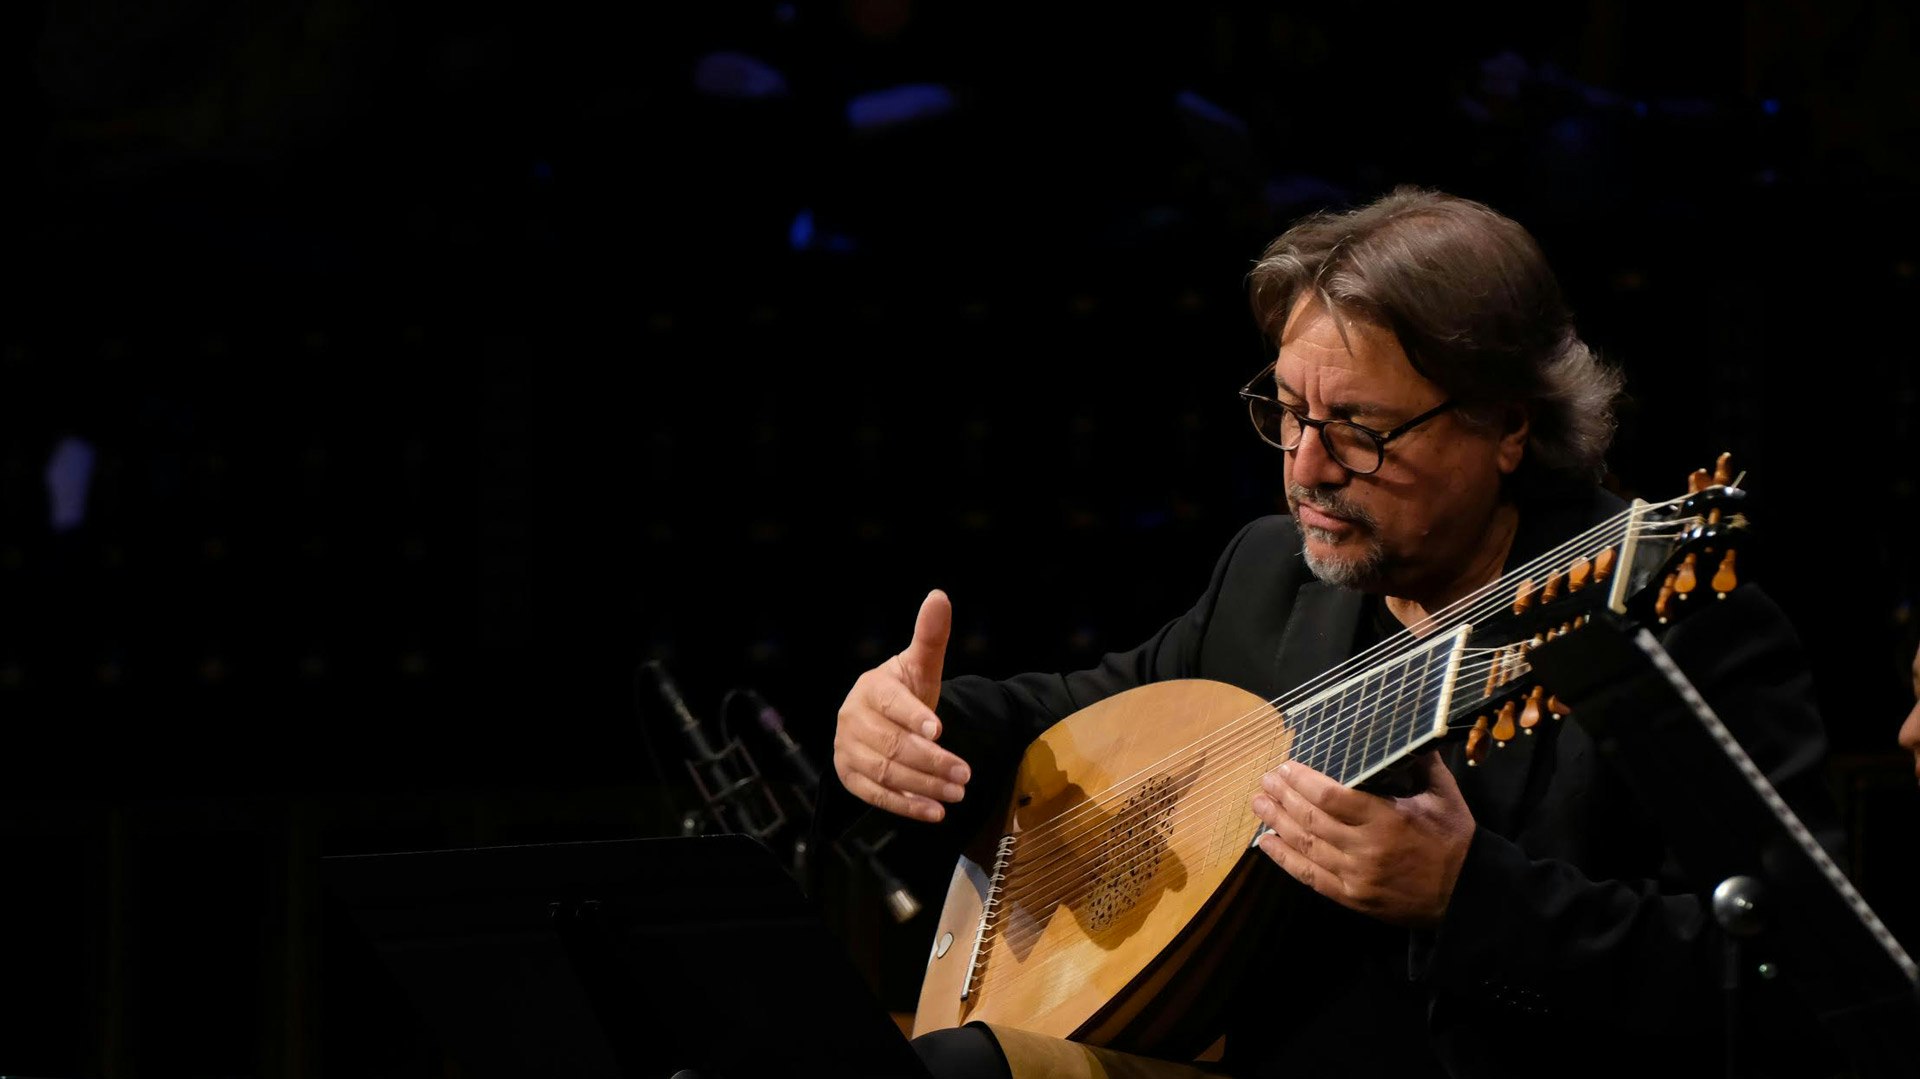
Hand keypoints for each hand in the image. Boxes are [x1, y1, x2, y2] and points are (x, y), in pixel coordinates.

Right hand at [833, 588, 972, 822]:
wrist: (881, 718)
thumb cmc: (905, 692)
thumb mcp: (920, 666)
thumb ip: (930, 636)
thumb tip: (940, 596)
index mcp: (870, 688)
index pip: (891, 703)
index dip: (914, 717)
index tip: (939, 730)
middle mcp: (852, 718)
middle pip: (892, 745)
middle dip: (931, 761)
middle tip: (966, 773)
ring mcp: (846, 749)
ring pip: (886, 772)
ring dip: (924, 786)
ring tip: (958, 792)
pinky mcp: (849, 776)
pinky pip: (876, 796)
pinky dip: (906, 806)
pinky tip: (934, 811)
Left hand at [1250, 750, 1473, 926]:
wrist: (1467, 896)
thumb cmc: (1455, 840)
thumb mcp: (1444, 795)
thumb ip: (1421, 762)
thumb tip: (1407, 728)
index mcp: (1388, 819)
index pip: (1331, 798)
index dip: (1302, 782)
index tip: (1285, 767)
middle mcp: (1367, 849)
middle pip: (1312, 821)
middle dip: (1283, 798)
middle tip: (1264, 781)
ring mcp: (1357, 877)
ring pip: (1306, 847)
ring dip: (1277, 824)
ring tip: (1258, 804)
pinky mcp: (1353, 898)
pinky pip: (1311, 878)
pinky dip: (1285, 860)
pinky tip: (1266, 844)